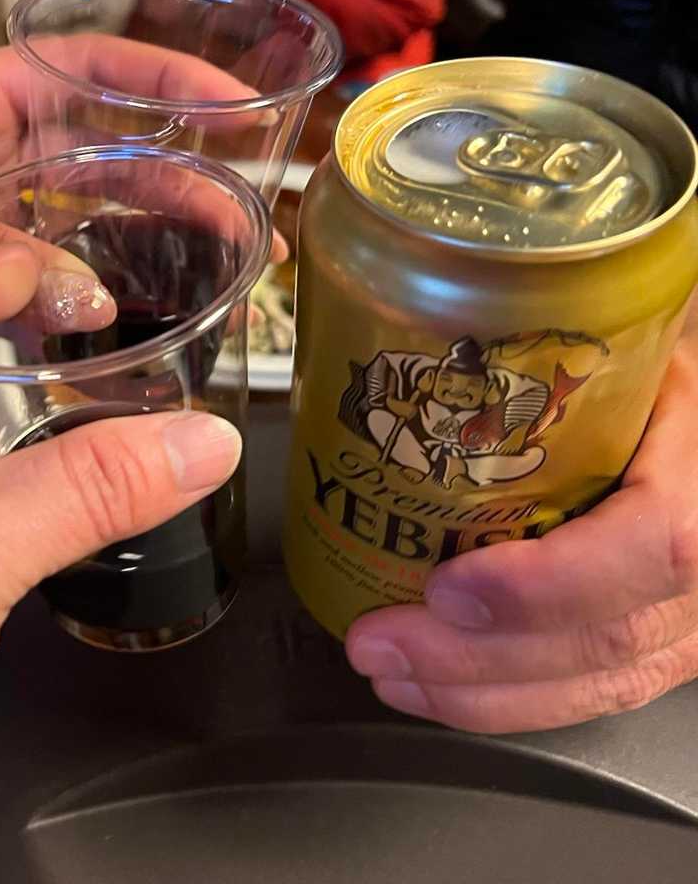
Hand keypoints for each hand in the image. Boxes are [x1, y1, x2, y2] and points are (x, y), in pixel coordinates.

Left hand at [0, 44, 264, 337]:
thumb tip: (88, 300)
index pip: (81, 70)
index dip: (160, 79)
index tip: (232, 105)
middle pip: (92, 155)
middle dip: (164, 180)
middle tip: (238, 215)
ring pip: (64, 227)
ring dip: (124, 249)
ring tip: (199, 278)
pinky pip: (23, 289)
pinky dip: (62, 307)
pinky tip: (108, 334)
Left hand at [348, 334, 697, 731]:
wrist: (694, 424)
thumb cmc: (649, 376)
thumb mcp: (632, 348)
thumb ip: (559, 351)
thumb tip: (424, 340)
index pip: (656, 546)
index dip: (547, 584)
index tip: (445, 586)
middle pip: (605, 638)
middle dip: (473, 656)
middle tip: (375, 641)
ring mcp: (696, 617)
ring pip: (596, 684)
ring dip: (475, 693)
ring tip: (387, 671)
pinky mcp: (670, 648)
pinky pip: (594, 695)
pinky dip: (505, 701)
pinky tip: (434, 691)